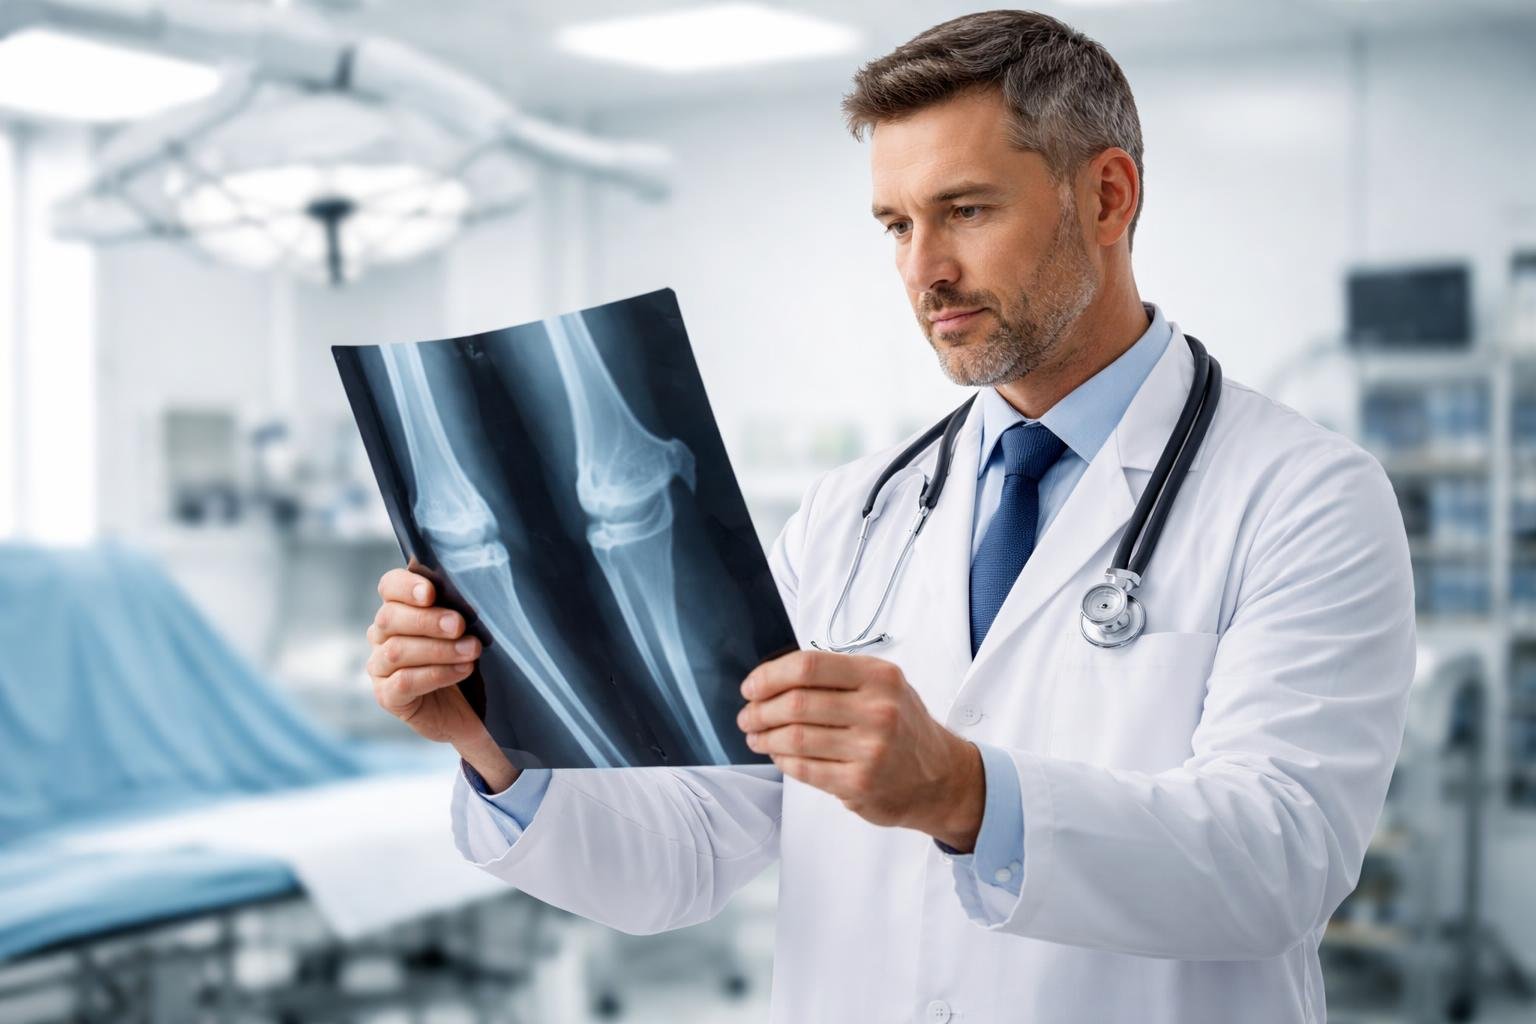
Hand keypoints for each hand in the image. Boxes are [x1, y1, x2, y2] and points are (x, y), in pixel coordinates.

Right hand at [367, 568, 515, 789]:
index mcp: (400, 609)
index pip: (390, 586)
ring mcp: (381, 667)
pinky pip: (404, 681)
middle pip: (390, 617)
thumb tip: (472, 591)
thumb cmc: (468, 660)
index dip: (406, 586)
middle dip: (427, 620)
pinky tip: (462, 671)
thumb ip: (459, 609)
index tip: (431, 593)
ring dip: (438, 649)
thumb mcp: (467, 630)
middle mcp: (382, 635)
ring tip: (471, 651)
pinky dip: (436, 674)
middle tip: (459, 625)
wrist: (472, 710)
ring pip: (397, 650)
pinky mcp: (387, 696)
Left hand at [736, 650, 984, 849]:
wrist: (942, 778)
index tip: (751, 687)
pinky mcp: (859, 784)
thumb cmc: (904, 727)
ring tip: (755, 736)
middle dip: (759, 710)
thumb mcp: (884, 686)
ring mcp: (870, 750)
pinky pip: (803, 768)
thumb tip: (772, 679)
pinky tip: (778, 753)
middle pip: (796, 703)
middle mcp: (878, 710)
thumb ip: (837, 677)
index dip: (769, 676)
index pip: (808, 666)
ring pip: (794, 737)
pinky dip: (782, 759)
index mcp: (879, 677)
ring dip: (765, 736)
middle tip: (747, 716)